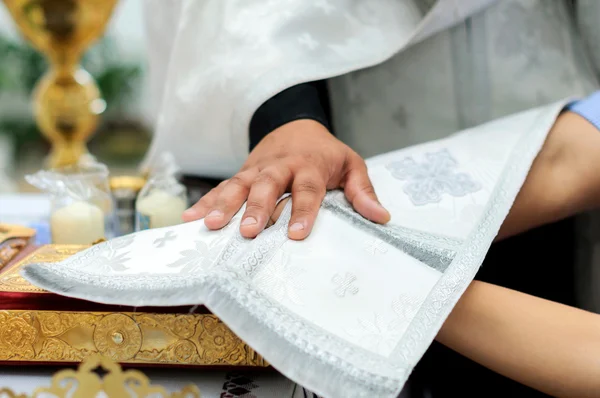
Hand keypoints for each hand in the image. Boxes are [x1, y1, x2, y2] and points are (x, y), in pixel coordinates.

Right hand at [182, 119, 389, 238]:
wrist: (295, 125)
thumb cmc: (325, 153)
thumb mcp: (351, 165)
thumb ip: (362, 191)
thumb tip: (381, 217)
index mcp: (310, 165)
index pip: (308, 190)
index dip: (303, 211)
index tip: (297, 235)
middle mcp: (280, 167)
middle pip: (268, 186)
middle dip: (257, 208)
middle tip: (249, 232)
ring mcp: (257, 169)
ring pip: (239, 185)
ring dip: (224, 205)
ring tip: (210, 226)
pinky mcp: (242, 173)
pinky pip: (222, 187)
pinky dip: (206, 202)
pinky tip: (190, 219)